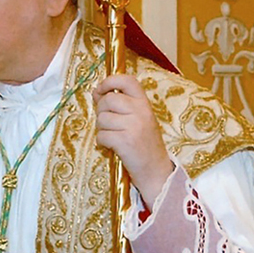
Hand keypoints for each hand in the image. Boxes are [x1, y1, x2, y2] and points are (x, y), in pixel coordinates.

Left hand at [92, 74, 173, 208]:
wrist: (156, 171)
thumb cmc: (144, 144)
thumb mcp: (139, 119)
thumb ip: (121, 105)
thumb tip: (97, 92)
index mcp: (145, 103)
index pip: (126, 80)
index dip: (109, 81)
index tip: (100, 90)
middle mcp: (141, 111)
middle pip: (107, 100)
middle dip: (102, 112)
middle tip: (111, 125)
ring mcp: (134, 126)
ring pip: (102, 119)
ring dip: (102, 130)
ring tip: (114, 137)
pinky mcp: (125, 142)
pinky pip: (101, 136)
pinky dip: (102, 143)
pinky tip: (112, 147)